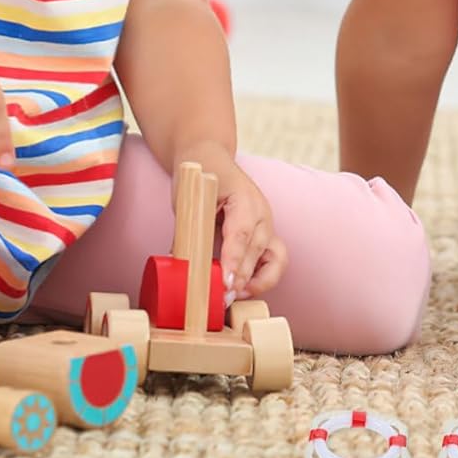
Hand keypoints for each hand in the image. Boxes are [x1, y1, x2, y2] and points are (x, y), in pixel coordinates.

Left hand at [174, 150, 287, 300]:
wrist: (209, 158)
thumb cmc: (198, 178)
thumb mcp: (188, 200)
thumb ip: (188, 232)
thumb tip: (182, 266)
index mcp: (243, 198)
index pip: (242, 233)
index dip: (235, 261)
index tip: (226, 283)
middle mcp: (262, 212)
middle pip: (258, 250)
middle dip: (241, 279)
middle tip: (221, 299)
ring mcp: (267, 224)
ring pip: (276, 259)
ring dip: (258, 282)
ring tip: (236, 296)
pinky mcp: (266, 235)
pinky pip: (275, 261)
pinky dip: (264, 278)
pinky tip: (244, 289)